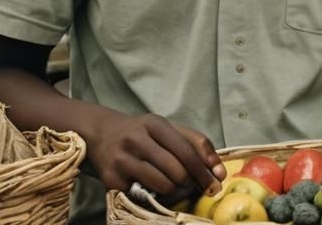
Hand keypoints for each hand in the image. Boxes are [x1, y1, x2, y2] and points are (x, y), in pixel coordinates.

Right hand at [85, 112, 224, 200]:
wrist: (102, 135)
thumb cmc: (143, 134)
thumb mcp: (168, 130)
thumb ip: (196, 144)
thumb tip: (219, 171)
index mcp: (154, 123)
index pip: (187, 150)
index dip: (204, 170)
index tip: (216, 182)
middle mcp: (135, 139)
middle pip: (177, 170)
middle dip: (192, 183)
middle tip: (196, 187)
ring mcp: (121, 160)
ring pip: (163, 185)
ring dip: (177, 192)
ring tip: (177, 187)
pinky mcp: (111, 180)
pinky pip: (145, 196)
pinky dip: (157, 197)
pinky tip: (156, 190)